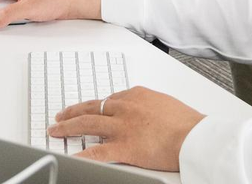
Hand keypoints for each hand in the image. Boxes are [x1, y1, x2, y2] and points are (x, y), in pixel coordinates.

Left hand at [50, 87, 204, 170]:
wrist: (195, 136)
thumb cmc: (187, 123)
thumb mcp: (166, 104)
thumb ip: (150, 106)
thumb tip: (146, 112)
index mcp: (137, 95)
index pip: (110, 98)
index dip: (96, 105)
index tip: (89, 109)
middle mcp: (126, 107)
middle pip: (92, 107)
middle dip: (74, 111)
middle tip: (61, 115)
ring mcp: (122, 127)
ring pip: (87, 123)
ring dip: (68, 126)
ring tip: (56, 129)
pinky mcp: (124, 146)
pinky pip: (97, 152)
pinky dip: (82, 155)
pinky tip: (72, 156)